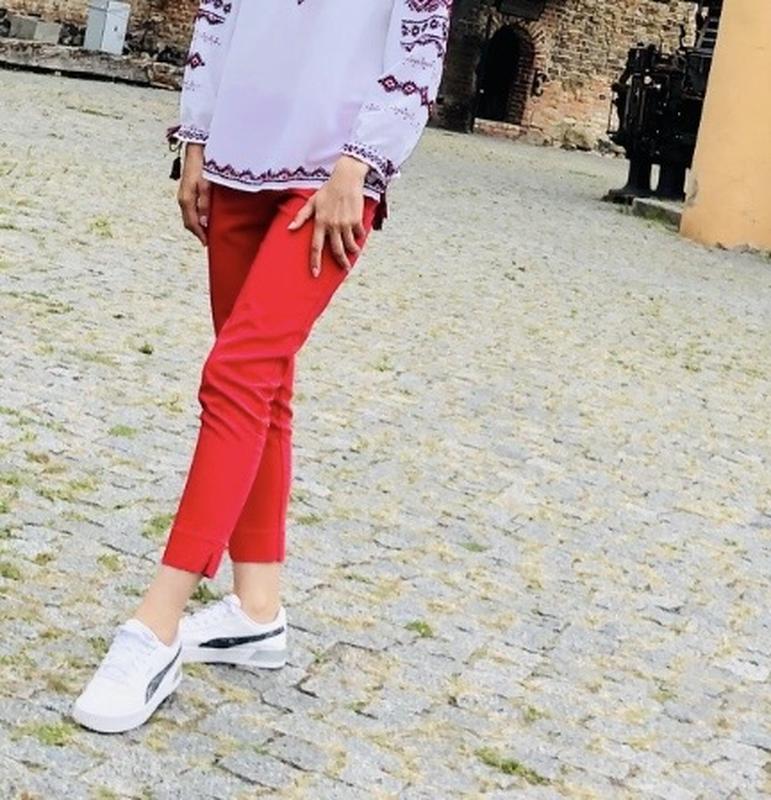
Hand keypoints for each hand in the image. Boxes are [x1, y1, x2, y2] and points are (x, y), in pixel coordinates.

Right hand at [177, 143, 210, 246]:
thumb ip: (205, 205)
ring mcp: (183, 196)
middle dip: (197, 233)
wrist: (196, 151)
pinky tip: (203, 219)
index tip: (207, 244)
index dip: (200, 235)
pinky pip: (189, 210)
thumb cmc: (203, 167)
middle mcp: (182, 200)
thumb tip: (204, 224)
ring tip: (207, 233)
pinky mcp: (186, 192)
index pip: (192, 223)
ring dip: (196, 226)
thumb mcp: (206, 187)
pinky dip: (195, 218)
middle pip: (188, 222)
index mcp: (186, 200)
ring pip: (188, 217)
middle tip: (207, 241)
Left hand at [287, 155, 369, 276]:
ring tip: (353, 254)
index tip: (315, 273)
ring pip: (349, 245)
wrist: (346, 178)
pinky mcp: (356, 220)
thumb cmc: (328, 189)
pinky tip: (358, 236)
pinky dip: (359, 237)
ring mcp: (345, 223)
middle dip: (341, 262)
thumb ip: (301, 216)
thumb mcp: (312, 202)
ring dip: (352, 251)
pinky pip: (358, 234)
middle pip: (336, 250)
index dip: (315, 261)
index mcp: (320, 222)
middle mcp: (332, 225)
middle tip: (344, 269)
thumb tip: (290, 229)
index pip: (316, 246)